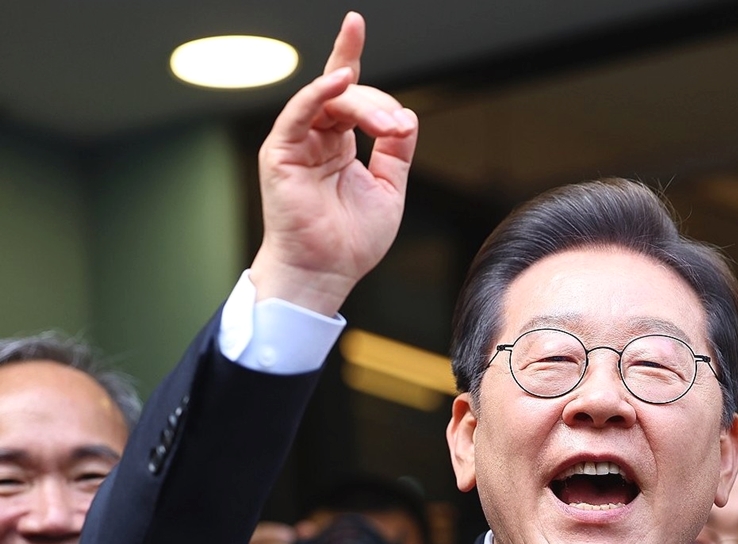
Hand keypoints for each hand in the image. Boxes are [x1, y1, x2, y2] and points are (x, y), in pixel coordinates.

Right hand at [250, 11, 417, 315]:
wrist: (326, 273)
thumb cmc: (351, 241)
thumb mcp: (389, 189)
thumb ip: (396, 151)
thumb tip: (406, 116)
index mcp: (338, 145)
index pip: (347, 93)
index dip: (351, 57)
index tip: (355, 24)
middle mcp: (316, 138)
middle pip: (345, 93)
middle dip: (377, 103)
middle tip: (395, 128)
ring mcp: (296, 142)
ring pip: (329, 99)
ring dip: (362, 103)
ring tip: (385, 126)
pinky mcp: (280, 152)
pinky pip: (299, 111)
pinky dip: (319, 93)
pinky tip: (341, 81)